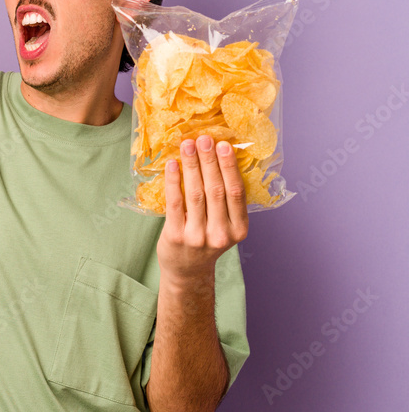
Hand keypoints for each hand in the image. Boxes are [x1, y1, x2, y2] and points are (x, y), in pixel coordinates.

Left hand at [157, 135, 248, 279]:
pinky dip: (174, 181)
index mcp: (239, 229)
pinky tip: (173, 165)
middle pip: (216, 190)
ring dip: (192, 166)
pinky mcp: (176, 236)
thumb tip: (220, 159)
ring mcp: (197, 236)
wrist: (187, 272)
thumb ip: (226, 202)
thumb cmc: (207, 241)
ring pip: (196, 194)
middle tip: (204, 139)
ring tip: (188, 145)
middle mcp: (221, 233)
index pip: (237, 193)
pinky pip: (175, 203)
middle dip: (209, 161)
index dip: (230, 167)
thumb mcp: (226, 226)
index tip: (224, 145)